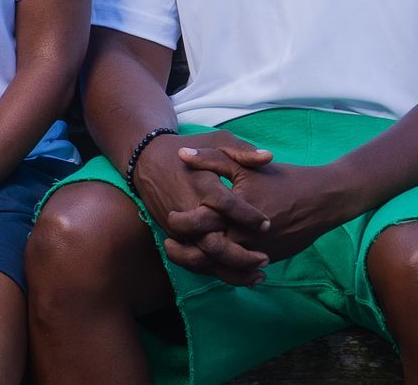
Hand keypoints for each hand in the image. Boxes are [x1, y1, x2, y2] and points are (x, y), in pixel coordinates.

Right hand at [132, 131, 274, 285]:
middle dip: (241, 255)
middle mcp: (188, 208)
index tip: (267, 223)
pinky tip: (241, 275)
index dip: (248, 216)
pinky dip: (217, 271)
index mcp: (201, 183)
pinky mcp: (174, 236)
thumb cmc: (189, 149)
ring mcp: (179, 226)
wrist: (147, 161)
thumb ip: (242, 150)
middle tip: (265, 258)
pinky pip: (196, 260)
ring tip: (258, 273)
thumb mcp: (216, 141)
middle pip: (213, 241)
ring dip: (231, 270)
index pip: (226, 205)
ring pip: (204, 257)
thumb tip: (269, 157)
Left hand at [174, 148, 354, 264]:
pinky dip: (225, 269)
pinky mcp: (268, 260)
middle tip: (170, 244)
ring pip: (222, 267)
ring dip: (203, 265)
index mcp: (235, 212)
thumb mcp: (244, 164)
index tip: (169, 217)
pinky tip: (213, 260)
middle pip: (207, 253)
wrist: (321, 199)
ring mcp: (257, 252)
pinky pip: (241, 271)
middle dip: (185, 253)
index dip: (180, 224)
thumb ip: (211, 159)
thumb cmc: (281, 178)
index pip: (199, 224)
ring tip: (187, 255)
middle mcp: (245, 237)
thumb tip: (181, 153)